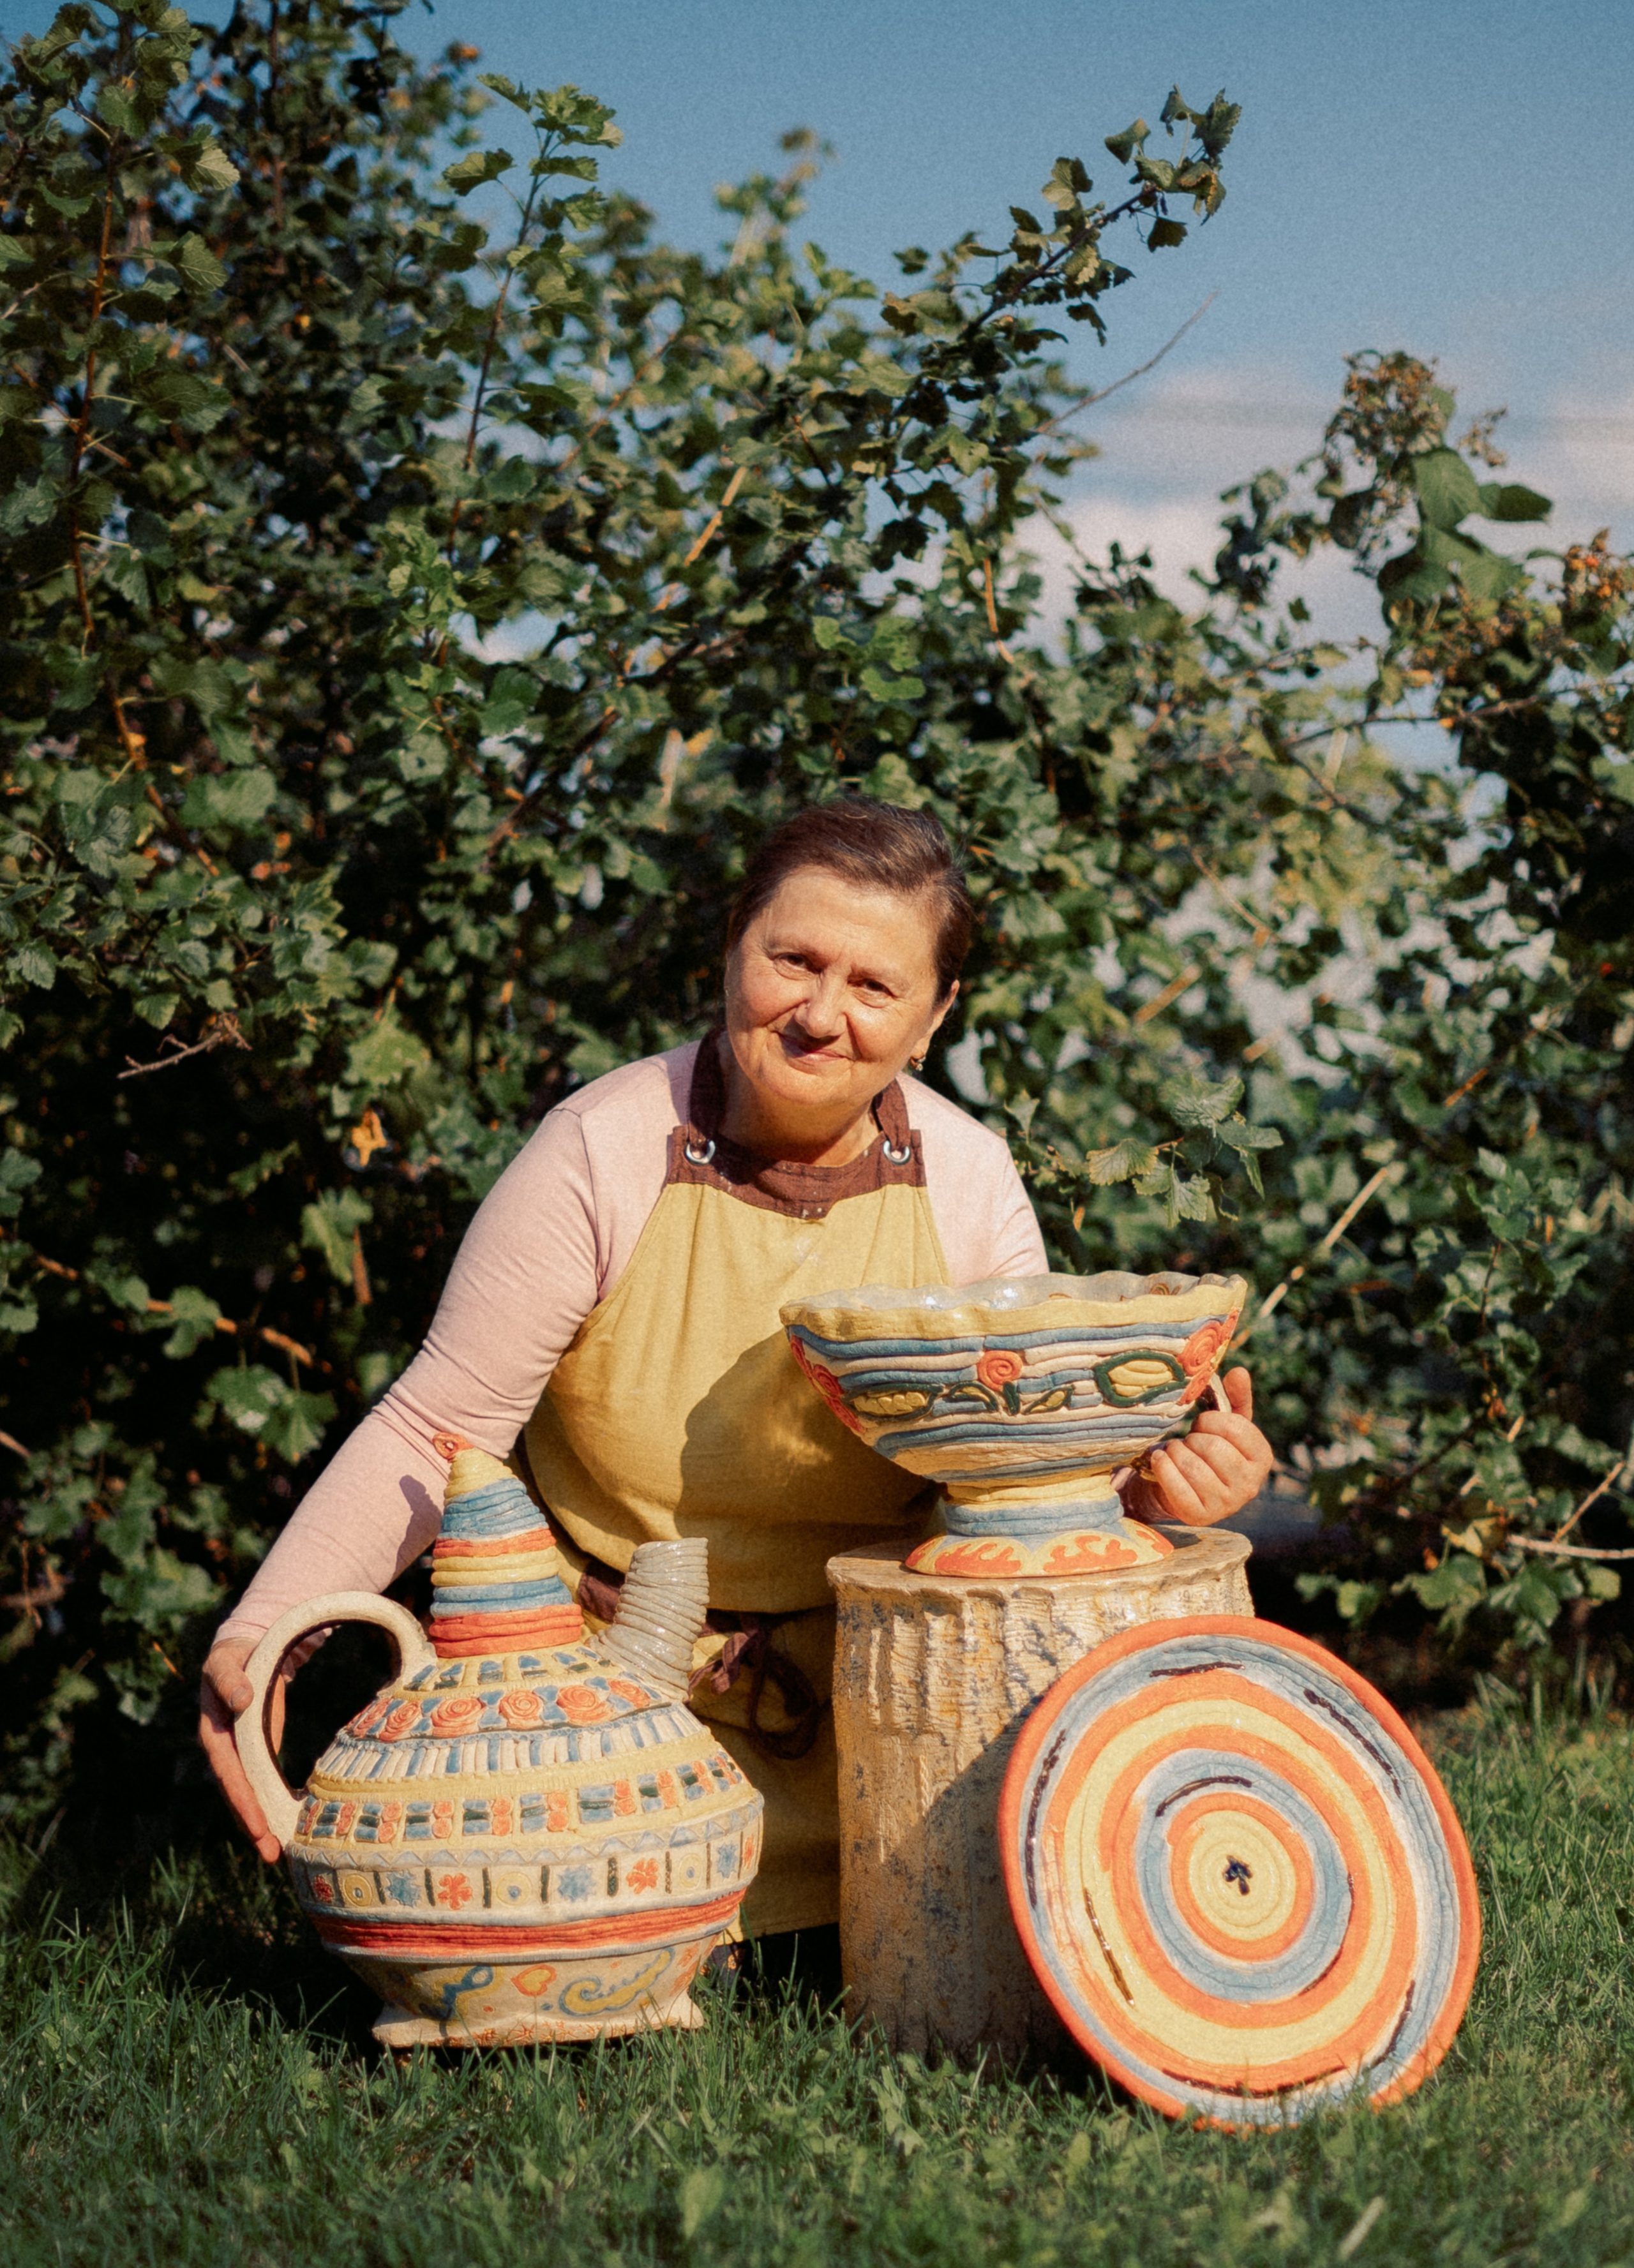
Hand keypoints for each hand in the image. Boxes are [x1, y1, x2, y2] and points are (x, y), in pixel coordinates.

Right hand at [198, 1638, 285, 1863]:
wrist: (242, 1652)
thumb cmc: (233, 1656)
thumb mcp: (226, 1661)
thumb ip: (229, 1678)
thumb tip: (239, 1698)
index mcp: (213, 1730)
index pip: (227, 1771)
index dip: (241, 1798)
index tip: (258, 1825)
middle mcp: (221, 1749)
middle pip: (235, 1792)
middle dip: (251, 1823)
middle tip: (271, 1853)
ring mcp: (236, 1754)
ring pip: (245, 1794)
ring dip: (257, 1824)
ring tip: (275, 1853)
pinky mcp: (251, 1753)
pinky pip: (257, 1783)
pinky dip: (266, 1805)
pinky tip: (281, 1827)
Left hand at [1127, 1367, 1272, 1527]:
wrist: (1181, 1489)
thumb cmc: (1206, 1452)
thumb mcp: (1224, 1425)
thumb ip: (1235, 1398)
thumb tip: (1239, 1371)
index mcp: (1262, 1458)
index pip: (1235, 1427)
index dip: (1211, 1420)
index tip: (1203, 1424)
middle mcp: (1250, 1486)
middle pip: (1212, 1446)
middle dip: (1192, 1437)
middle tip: (1188, 1441)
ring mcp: (1226, 1505)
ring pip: (1191, 1464)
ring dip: (1175, 1451)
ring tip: (1176, 1452)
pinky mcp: (1199, 1516)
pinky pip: (1175, 1485)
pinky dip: (1162, 1466)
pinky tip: (1160, 1461)